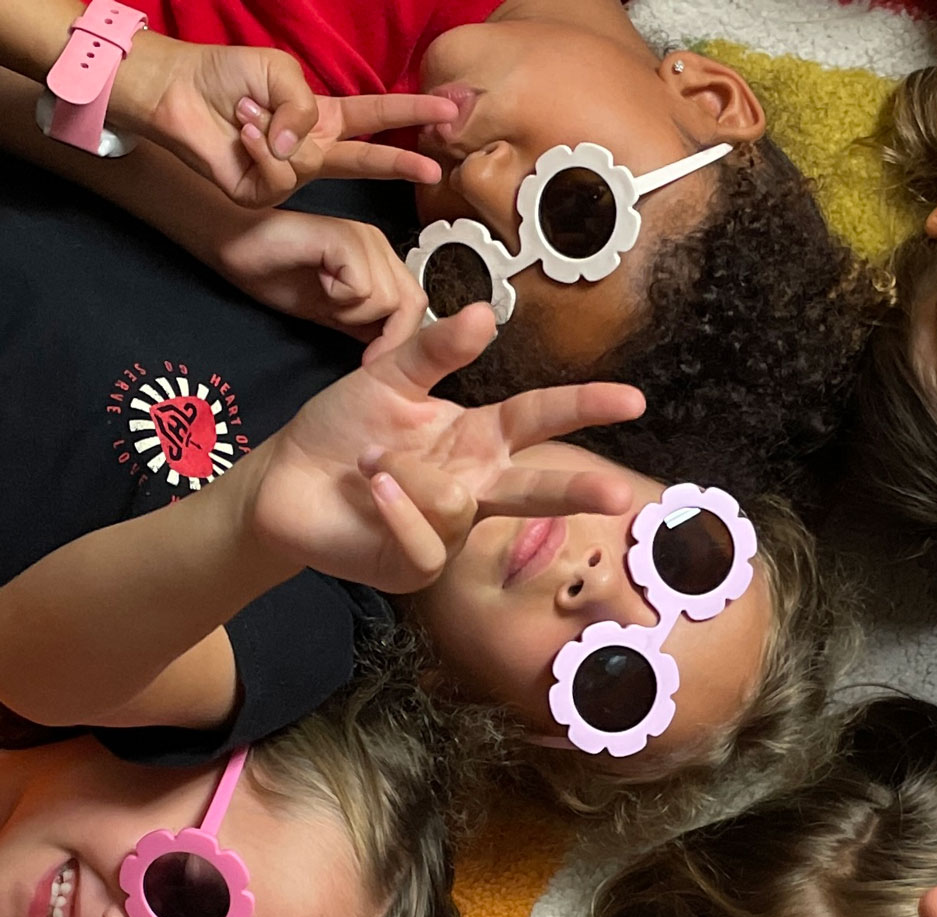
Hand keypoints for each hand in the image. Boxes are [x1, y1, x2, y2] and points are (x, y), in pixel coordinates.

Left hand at [120, 35, 457, 205]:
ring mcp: (289, 176)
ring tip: (243, 112)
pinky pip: (275, 175)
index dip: (411, 114)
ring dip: (272, 128)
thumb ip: (303, 107)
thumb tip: (304, 151)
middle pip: (367, 161)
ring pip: (304, 163)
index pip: (375, 117)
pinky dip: (255, 147)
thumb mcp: (278, 73)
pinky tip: (237, 133)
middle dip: (401, 162)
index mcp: (320, 118)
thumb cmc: (223, 75)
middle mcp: (310, 151)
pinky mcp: (262, 194)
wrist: (175, 93)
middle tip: (435, 168)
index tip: (448, 110)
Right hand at [212, 211, 426, 349]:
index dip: (399, 341)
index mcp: (382, 260)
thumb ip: (369, 328)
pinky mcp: (344, 237)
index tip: (372, 363)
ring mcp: (363, 237)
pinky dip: (339, 297)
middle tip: (347, 332)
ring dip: (353, 313)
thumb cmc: (280, 274)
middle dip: (383, 335)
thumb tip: (398, 357)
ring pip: (387, 300)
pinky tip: (317, 281)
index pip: (416, 308)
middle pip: (411, 305)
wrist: (238, 246)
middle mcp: (379, 244)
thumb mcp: (335, 314)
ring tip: (325, 295)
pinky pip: (362, 287)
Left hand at [244, 304, 644, 591]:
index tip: (633, 399)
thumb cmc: (342, 430)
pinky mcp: (421, 566)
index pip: (539, 418)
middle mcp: (476, 487)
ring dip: (405, 472)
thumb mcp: (389, 377)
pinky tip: (370, 493)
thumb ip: (436, 349)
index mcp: (477, 439)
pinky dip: (393, 506)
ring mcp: (453, 533)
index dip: (584, 406)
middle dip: (577, 491)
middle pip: (537, 488)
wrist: (286, 483)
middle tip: (617, 493)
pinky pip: (426, 535)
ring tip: (370, 466)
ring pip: (457, 501)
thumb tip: (485, 314)